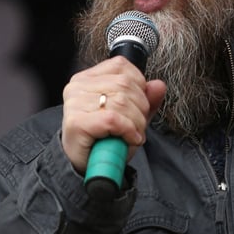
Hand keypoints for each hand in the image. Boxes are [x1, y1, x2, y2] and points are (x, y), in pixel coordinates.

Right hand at [61, 56, 166, 173]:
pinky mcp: (77, 122)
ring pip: (122, 102)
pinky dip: (128, 130)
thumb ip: (146, 99)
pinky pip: (113, 119)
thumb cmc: (104, 139)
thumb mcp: (130, 116)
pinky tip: (129, 139)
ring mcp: (75, 103)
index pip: (121, 66)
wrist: (86, 166)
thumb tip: (158, 85)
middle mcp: (78, 86)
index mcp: (88, 78)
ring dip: (136, 123)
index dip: (139, 85)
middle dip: (141, 108)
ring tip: (131, 134)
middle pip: (125, 84)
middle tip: (136, 126)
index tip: (138, 105)